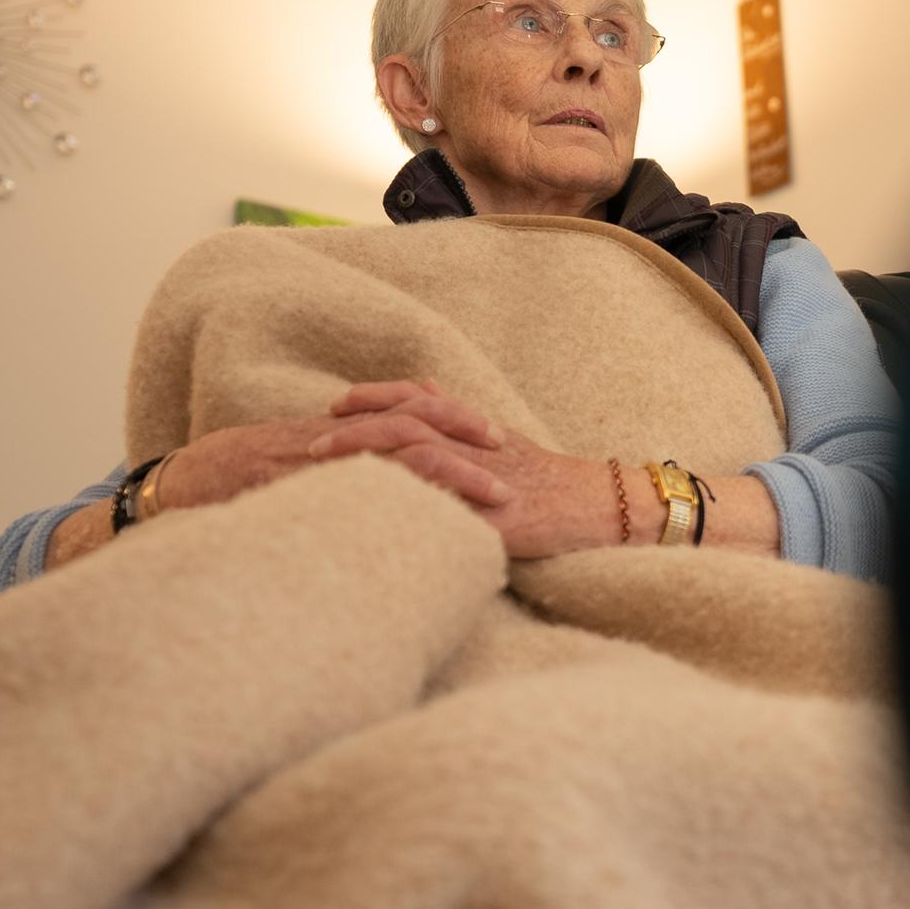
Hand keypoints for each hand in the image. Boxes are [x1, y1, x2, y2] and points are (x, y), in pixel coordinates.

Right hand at [152, 381, 502, 513]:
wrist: (188, 481)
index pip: (407, 412)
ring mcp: (328, 460)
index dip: (453, 419)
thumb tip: (395, 477)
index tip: (493, 437)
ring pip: (402, 451)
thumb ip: (346, 454)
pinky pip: (371, 489)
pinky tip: (448, 523)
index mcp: (342, 429)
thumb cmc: (243, 474)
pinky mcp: (315, 488)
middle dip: (466, 436)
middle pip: (415, 421)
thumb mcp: (302, 456)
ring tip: (500, 496)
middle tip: (510, 455)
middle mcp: (339, 437)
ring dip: (458, 472)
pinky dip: (413, 501)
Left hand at [316, 380, 624, 557]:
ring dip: (369, 460)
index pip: (416, 400)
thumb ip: (459, 416)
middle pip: (406, 423)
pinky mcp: (494, 518)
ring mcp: (483, 480)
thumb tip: (422, 390)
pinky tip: (373, 516)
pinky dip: (409, 507)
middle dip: (355, 430)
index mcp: (473, 430)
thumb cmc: (547, 477)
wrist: (597, 504)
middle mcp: (474, 447)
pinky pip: (445, 510)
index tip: (334, 404)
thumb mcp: (501, 439)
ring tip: (328, 473)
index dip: (373, 397)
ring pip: (420, 456)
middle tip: (311, 444)